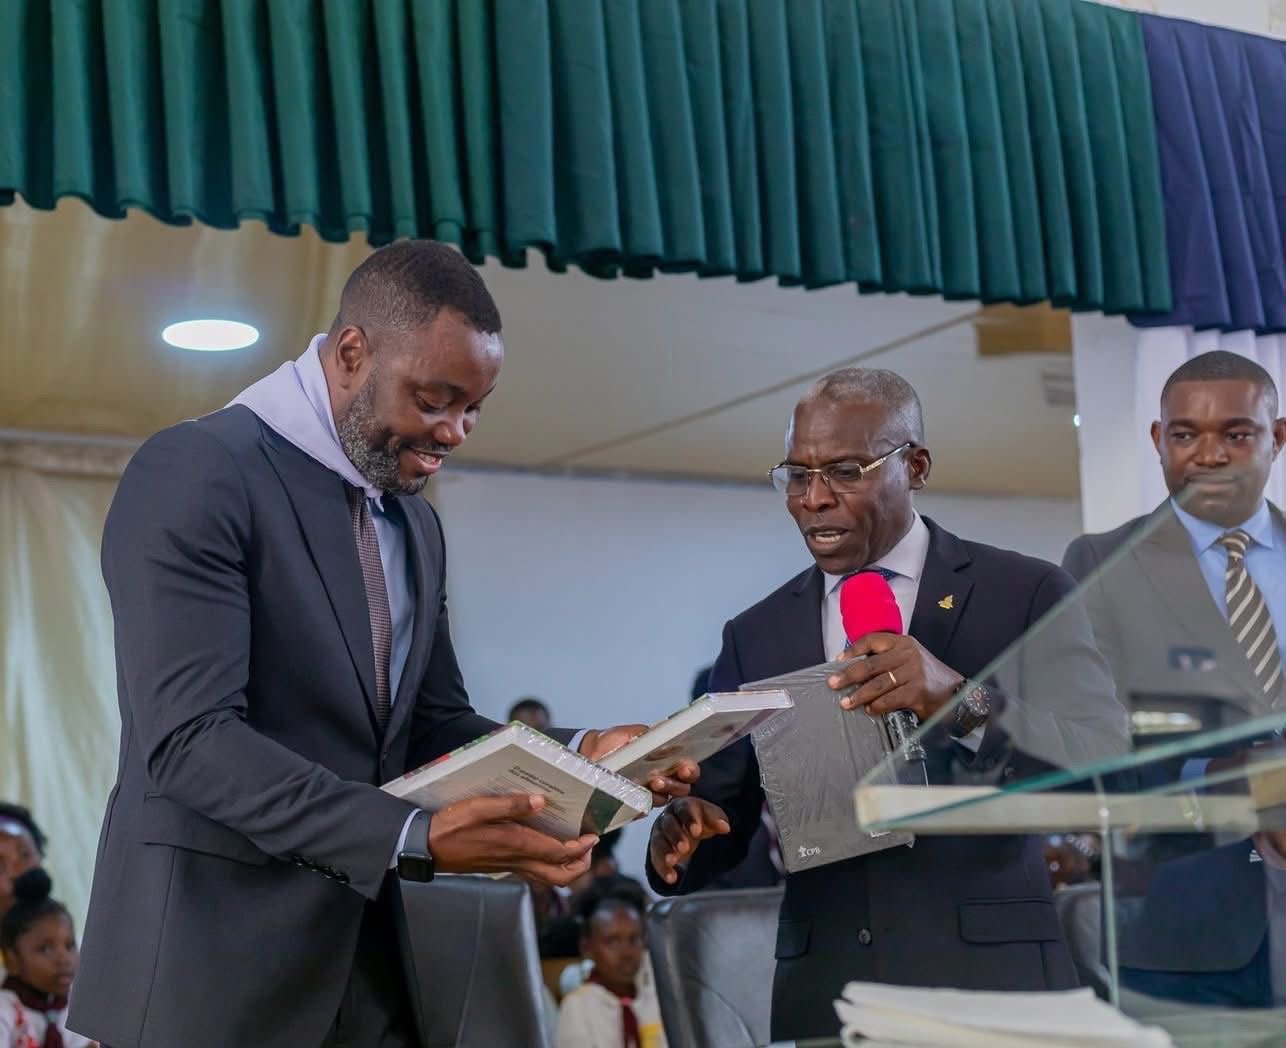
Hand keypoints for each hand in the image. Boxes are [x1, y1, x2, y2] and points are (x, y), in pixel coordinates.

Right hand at [427, 793, 596, 885]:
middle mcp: (516, 860)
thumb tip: (541, 801)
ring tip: (575, 848)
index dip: (579, 848)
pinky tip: (547, 847)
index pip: (557, 853)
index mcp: (515, 844)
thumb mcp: (478, 807)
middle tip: (588, 847)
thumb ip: (510, 805)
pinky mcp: (501, 866)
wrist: (427, 848)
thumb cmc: (450, 826)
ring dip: (567, 867)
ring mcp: (509, 866)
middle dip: (580, 865)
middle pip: (558, 875)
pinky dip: (549, 865)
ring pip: (547, 877)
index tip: (593, 836)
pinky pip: (533, 872)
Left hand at [579, 724, 700, 805]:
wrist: (588, 754)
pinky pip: (644, 809)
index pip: (686, 769)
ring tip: (653, 783)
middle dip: (678, 783)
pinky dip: (644, 803)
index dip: (690, 769)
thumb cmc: (611, 743)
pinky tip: (641, 795)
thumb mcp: (630, 733)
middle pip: (681, 787)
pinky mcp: (632, 806)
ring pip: (665, 799)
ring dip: (662, 792)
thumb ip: (648, 734)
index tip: (685, 766)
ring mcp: (647, 794)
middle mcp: (660, 779)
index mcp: (665, 761)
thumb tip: (664, 733)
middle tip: (665, 776)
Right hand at [648, 797, 729, 885]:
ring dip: (665, 852)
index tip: (697, 831)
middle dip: (676, 836)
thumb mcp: (710, 817)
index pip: (684, 810)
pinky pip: (656, 860)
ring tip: (672, 861)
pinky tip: (672, 878)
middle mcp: (667, 818)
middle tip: (684, 848)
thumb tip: (725, 827)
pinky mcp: (656, 851)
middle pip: (669, 825)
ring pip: (659, 842)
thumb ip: (716, 820)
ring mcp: (660, 834)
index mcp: (682, 806)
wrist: (687, 827)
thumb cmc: (699, 819)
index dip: (690, 820)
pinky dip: (664, 869)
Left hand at [828, 633, 962, 721]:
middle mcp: (907, 654)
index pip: (872, 640)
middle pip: (870, 664)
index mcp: (902, 643)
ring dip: (859, 695)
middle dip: (848, 675)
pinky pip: (890, 699)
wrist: (956, 692)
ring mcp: (913, 673)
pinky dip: (876, 706)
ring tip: (846, 702)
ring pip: (878, 684)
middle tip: (832, 683)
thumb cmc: (926, 676)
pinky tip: (869, 709)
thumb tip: (852, 670)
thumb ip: (886, 660)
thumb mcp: (908, 659)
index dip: (853, 650)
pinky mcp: (917, 691)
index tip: (838, 660)